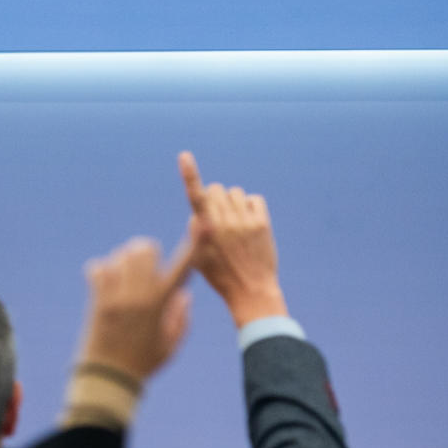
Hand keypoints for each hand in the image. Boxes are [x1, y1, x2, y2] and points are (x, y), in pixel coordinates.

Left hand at [76, 235, 193, 382]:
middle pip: (146, 249)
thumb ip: (181, 317)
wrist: (109, 377)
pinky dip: (102, 270)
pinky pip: (98, 268)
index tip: (204, 223)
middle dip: (147, 251)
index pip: (183, 266)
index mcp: (163, 303)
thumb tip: (184, 293)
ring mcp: (117, 295)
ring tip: (125, 275)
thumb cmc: (144, 363)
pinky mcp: (97, 299)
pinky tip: (105, 282)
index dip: (195, 243)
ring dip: (125, 259)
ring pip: (122, 255)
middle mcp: (140, 294)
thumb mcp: (171, 344)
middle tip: (145, 264)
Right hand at [178, 151, 287, 325]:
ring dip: (233, 203)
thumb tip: (201, 208)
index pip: (195, 196)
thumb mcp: (197, 255)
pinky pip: (254, 199)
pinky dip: (250, 206)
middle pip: (216, 189)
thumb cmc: (220, 274)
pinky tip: (248, 222)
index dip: (189, 174)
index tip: (185, 156)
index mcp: (205, 230)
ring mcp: (245, 222)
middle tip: (218, 216)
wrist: (251, 291)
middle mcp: (224, 222)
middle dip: (214, 197)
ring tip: (235, 223)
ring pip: (235, 192)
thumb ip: (195, 228)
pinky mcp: (262, 224)